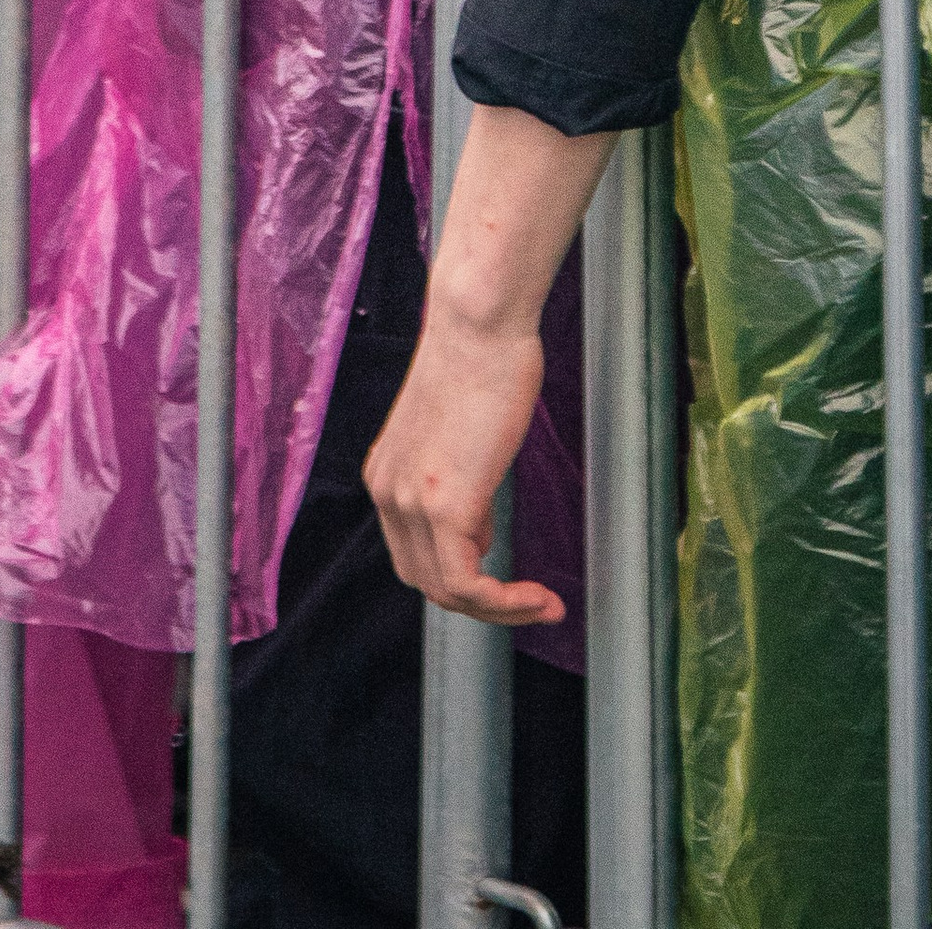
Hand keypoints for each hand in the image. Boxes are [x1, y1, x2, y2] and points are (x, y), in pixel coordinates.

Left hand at [363, 102, 612, 626]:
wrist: (479, 320)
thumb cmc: (483, 358)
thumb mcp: (459, 432)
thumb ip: (459, 482)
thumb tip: (477, 534)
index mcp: (386, 475)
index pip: (413, 553)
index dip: (460, 572)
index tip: (506, 573)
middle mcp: (387, 493)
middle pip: (424, 580)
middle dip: (479, 601)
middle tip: (529, 599)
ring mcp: (410, 502)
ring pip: (446, 592)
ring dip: (499, 610)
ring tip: (545, 603)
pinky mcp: (444, 505)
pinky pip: (468, 586)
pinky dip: (506, 604)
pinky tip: (542, 598)